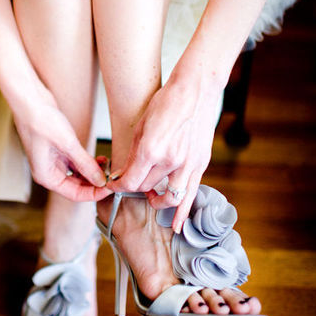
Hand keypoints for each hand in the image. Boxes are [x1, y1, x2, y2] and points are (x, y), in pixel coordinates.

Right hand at [12, 92, 109, 201]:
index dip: (93, 194)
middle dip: (94, 182)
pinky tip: (100, 158)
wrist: (29, 99)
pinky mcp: (58, 149)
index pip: (74, 194)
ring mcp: (53, 160)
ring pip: (78, 173)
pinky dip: (88, 161)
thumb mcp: (67, 144)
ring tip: (107, 165)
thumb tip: (100, 181)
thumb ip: (85, 164)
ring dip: (93, 171)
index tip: (109, 189)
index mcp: (46, 176)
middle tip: (111, 177)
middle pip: (76, 185)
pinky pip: (76, 161)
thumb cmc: (39, 120)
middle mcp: (49, 171)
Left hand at [108, 71, 222, 231]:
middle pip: (146, 188)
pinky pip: (190, 195)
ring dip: (155, 200)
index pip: (130, 181)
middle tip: (131, 182)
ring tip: (150, 196)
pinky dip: (182, 213)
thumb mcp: (141, 125)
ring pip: (167, 197)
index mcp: (151, 150)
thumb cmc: (166, 102)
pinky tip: (176, 225)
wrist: (195, 91)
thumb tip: (125, 171)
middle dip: (135, 187)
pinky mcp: (200, 164)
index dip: (118, 186)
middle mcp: (169, 161)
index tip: (115, 184)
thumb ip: (133, 153)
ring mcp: (187, 164)